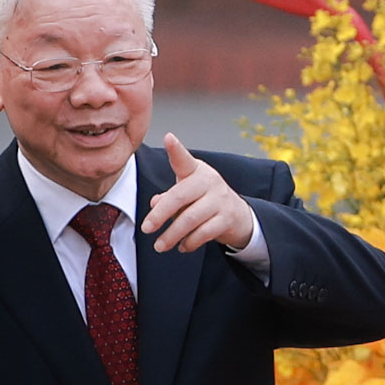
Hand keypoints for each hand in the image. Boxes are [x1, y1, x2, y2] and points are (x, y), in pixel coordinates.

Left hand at [141, 133, 253, 252]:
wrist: (239, 215)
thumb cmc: (204, 200)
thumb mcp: (187, 192)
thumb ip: (169, 197)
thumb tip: (155, 203)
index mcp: (196, 171)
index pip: (183, 159)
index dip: (176, 148)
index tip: (168, 137)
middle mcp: (209, 181)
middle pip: (180, 197)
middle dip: (160, 215)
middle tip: (146, 229)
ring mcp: (220, 200)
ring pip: (191, 219)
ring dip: (172, 235)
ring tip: (160, 245)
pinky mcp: (228, 219)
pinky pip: (204, 233)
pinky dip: (190, 242)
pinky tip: (182, 246)